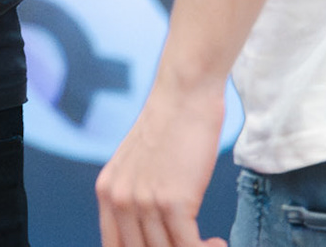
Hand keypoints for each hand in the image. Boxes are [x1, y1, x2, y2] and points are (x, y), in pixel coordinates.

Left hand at [95, 77, 228, 246]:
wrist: (185, 94)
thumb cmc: (171, 127)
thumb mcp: (138, 164)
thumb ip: (134, 197)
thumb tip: (148, 235)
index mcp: (107, 191)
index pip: (113, 246)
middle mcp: (119, 199)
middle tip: (189, 245)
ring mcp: (144, 201)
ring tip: (210, 246)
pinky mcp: (173, 201)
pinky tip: (218, 243)